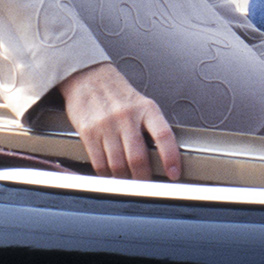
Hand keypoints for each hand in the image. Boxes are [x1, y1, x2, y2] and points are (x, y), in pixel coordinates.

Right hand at [58, 62, 180, 180]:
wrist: (88, 78)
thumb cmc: (118, 94)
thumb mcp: (141, 104)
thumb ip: (151, 127)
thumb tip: (162, 157)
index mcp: (146, 109)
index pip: (164, 136)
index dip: (171, 157)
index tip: (174, 173)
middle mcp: (127, 117)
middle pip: (138, 158)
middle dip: (143, 178)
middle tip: (146, 185)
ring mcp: (107, 125)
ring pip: (118, 165)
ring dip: (124, 179)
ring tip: (128, 181)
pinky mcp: (88, 132)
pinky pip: (99, 163)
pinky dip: (107, 174)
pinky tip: (111, 174)